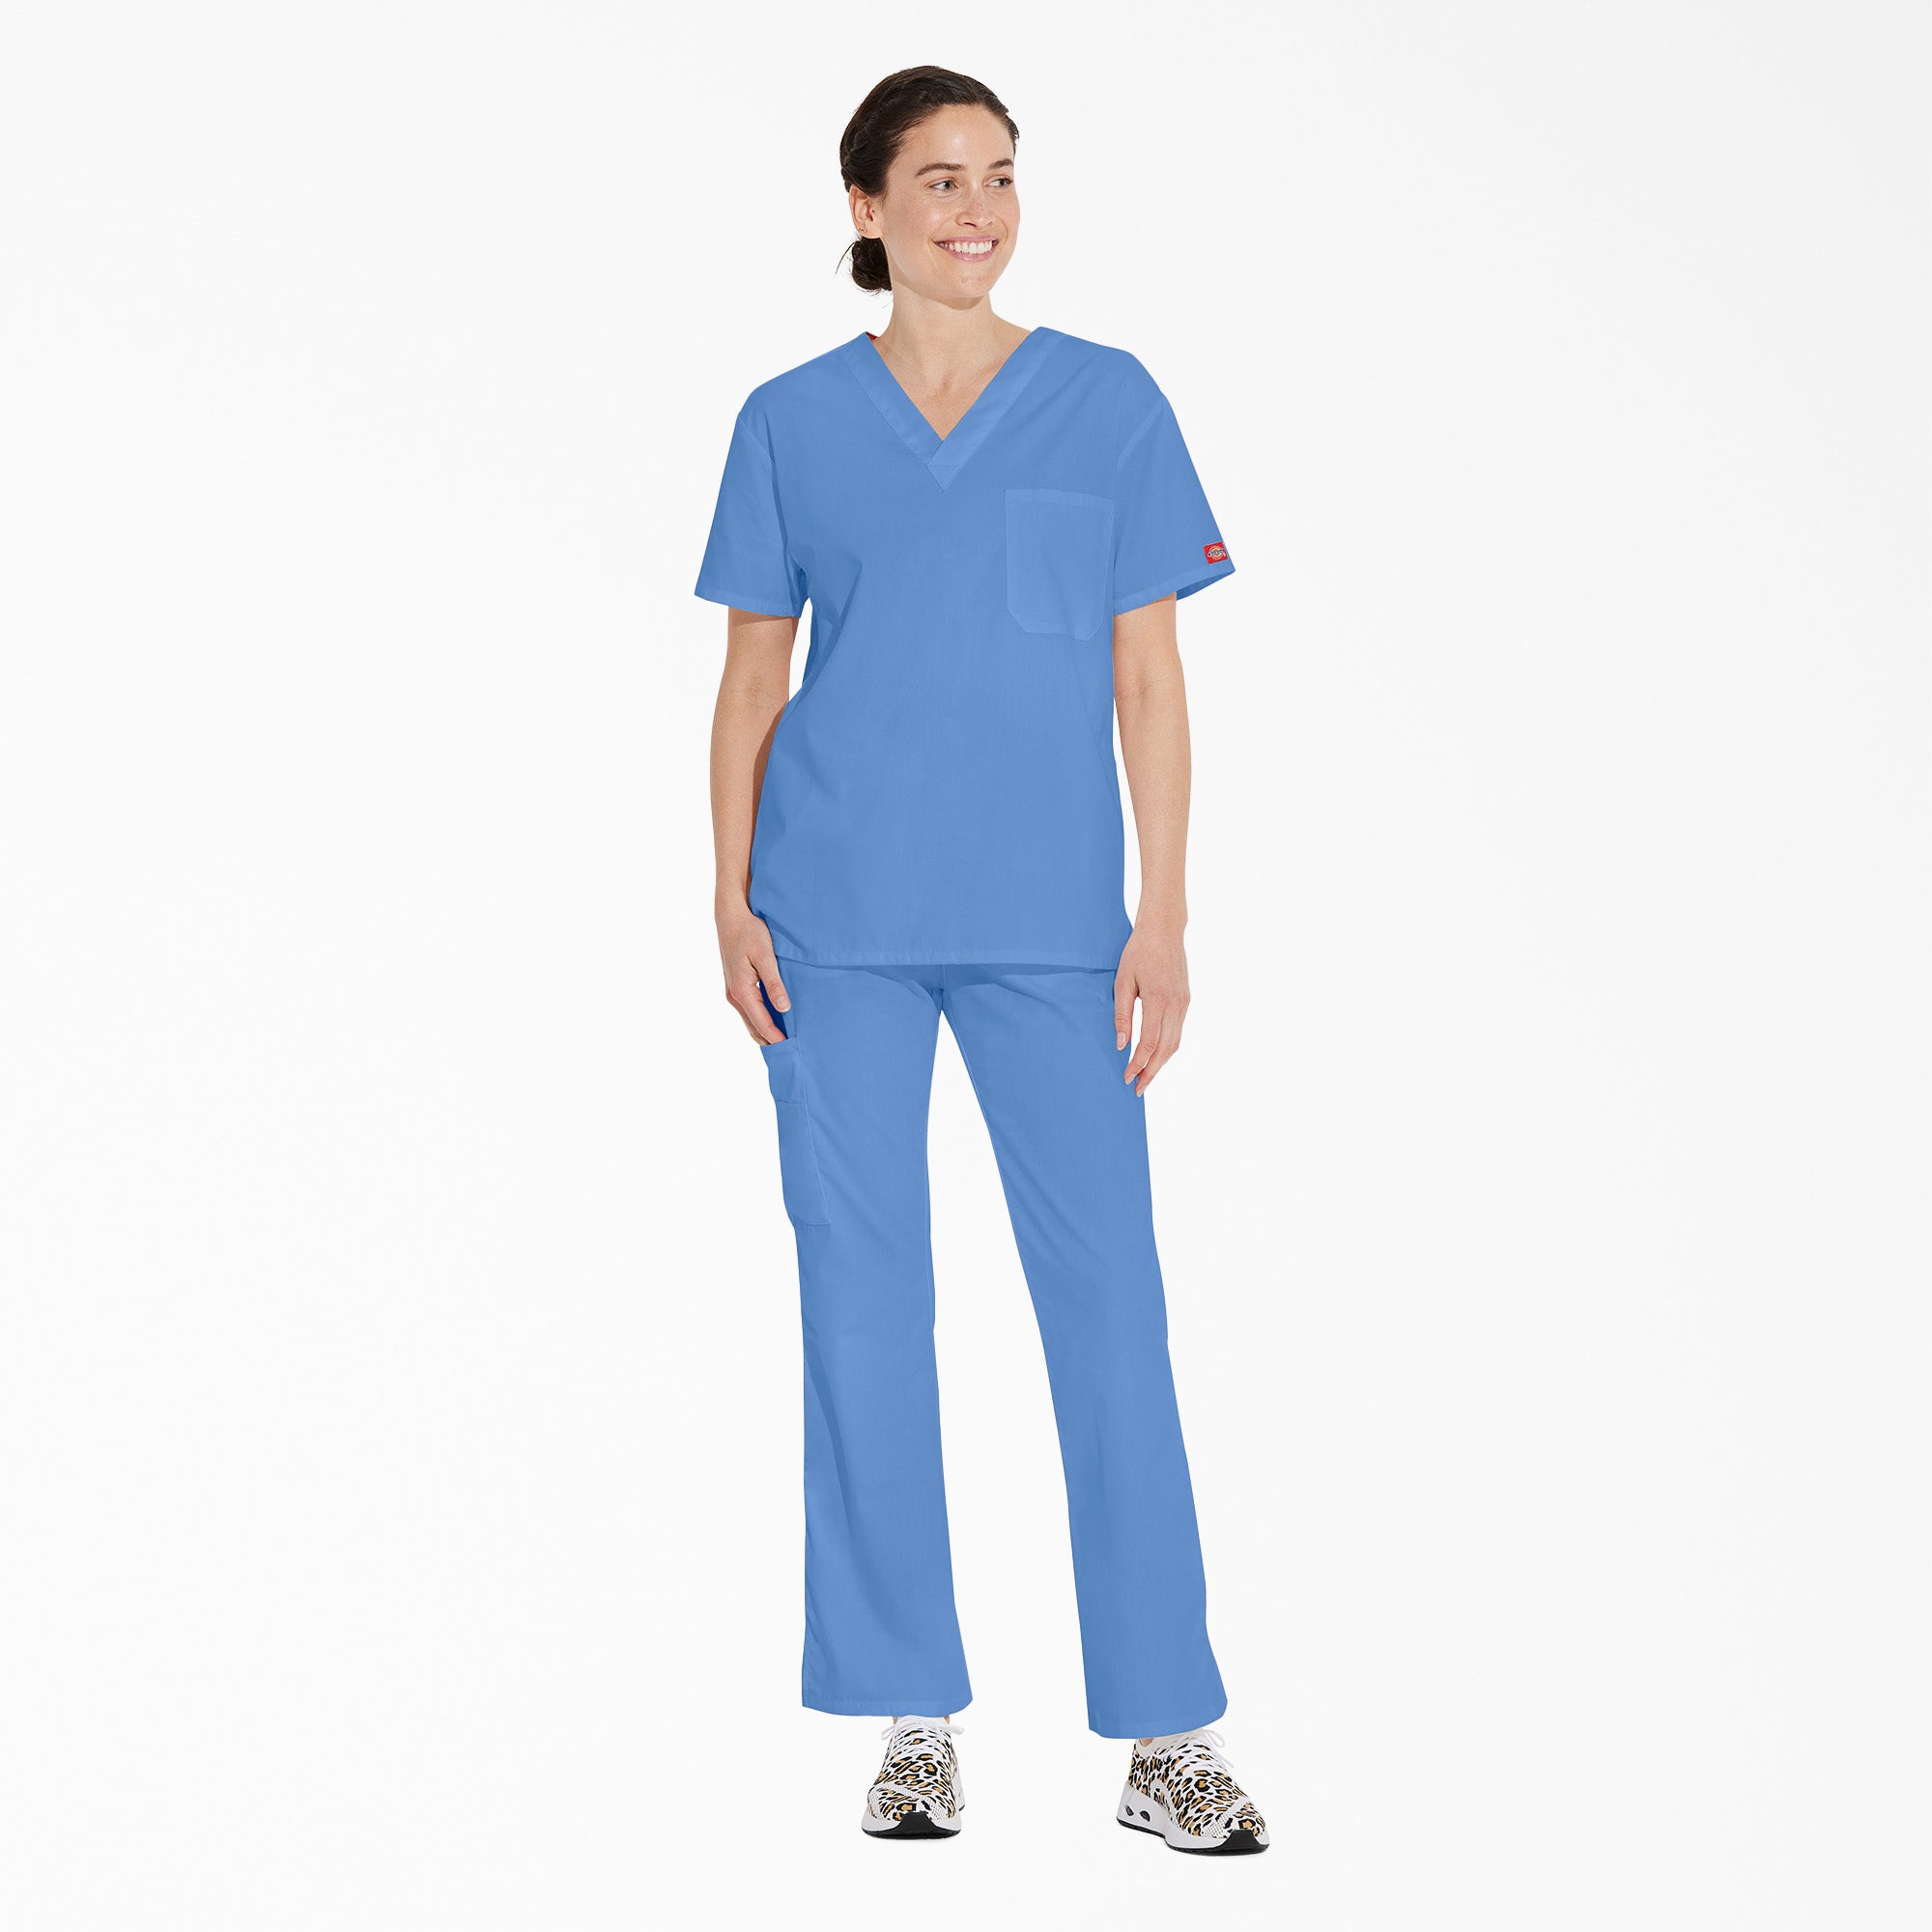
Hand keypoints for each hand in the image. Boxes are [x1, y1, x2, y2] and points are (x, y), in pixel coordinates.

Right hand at [718, 897, 790, 1043]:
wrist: (731, 917)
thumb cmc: (750, 932)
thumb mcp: (766, 956)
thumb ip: (774, 983)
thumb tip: (784, 1008)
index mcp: (742, 991)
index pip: (762, 1024)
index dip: (777, 1038)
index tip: (792, 1050)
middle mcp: (734, 996)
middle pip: (754, 1028)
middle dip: (771, 1041)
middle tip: (792, 1052)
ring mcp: (733, 992)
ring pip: (751, 1020)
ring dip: (766, 1031)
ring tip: (786, 1040)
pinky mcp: (736, 986)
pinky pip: (749, 1010)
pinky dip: (761, 1019)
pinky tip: (776, 1020)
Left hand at [1114, 921, 1188, 1094]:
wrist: (1164, 930)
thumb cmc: (1138, 952)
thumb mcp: (1123, 981)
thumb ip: (1122, 1014)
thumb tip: (1120, 1044)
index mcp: (1158, 1000)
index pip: (1148, 1043)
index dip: (1137, 1064)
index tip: (1126, 1077)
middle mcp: (1176, 1005)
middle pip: (1165, 1050)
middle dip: (1151, 1072)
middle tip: (1137, 1088)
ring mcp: (1184, 1004)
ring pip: (1175, 1044)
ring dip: (1161, 1063)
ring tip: (1146, 1077)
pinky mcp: (1186, 1001)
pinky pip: (1178, 1032)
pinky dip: (1167, 1048)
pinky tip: (1155, 1055)